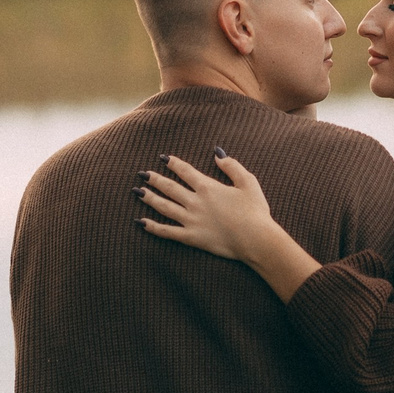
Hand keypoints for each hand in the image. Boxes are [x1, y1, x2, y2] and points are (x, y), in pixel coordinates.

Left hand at [135, 151, 321, 297]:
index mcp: (208, 187)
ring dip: (150, 198)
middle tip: (142, 174)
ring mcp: (191, 220)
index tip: (163, 158)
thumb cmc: (255, 211)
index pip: (185, 171)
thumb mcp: (248, 182)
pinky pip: (167, 232)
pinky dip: (153, 227)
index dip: (173, 163)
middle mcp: (195, 202)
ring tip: (138, 192)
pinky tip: (141, 222)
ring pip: (164, 207)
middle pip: (169, 187)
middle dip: (154, 179)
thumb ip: (232, 166)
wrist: (255, 239)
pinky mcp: (191, 237)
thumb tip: (217, 153)